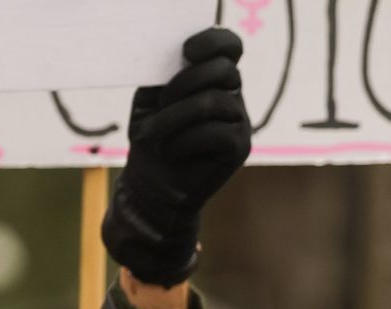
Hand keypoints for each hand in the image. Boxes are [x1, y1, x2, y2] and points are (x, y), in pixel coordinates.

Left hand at [101, 27, 251, 286]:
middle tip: (161, 105)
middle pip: (224, 70)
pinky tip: (173, 152)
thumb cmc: (151, 139)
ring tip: (156, 136)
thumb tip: (182, 60)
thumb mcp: (152, 100)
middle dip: (185, 83)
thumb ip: (168, 76)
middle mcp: (231, 96)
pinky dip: (187, 141)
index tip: (186, 52)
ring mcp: (239, 122)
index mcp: (212, 79)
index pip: (228, 46)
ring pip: (215, 102)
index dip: (213, 41)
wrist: (152, 186)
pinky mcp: (240, 148)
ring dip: (177, 118)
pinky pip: (218, 133)